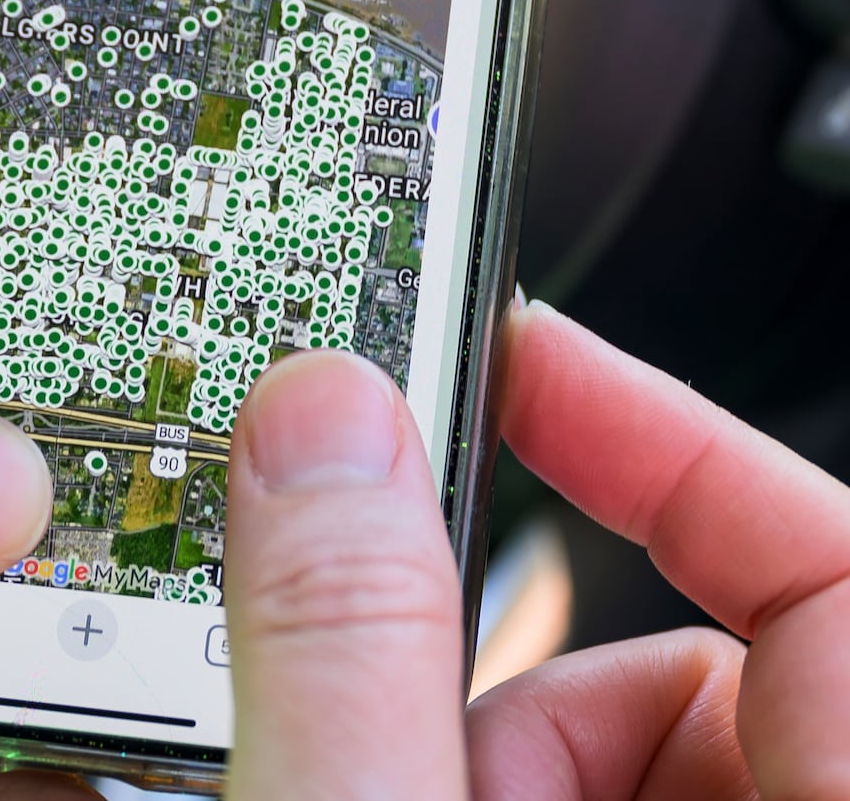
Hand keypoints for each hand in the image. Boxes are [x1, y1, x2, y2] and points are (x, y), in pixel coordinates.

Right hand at [221, 303, 849, 798]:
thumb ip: (354, 648)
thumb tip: (323, 425)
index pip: (832, 571)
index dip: (670, 440)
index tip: (515, 363)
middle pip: (682, 670)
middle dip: (507, 675)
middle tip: (372, 695)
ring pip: (599, 745)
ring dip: (459, 749)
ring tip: (352, 797)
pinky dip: (456, 794)